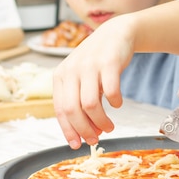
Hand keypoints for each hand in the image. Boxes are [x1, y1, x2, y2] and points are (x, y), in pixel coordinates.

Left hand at [52, 16, 135, 148]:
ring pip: (90, 104)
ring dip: (101, 121)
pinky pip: (111, 91)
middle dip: (85, 129)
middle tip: (96, 138)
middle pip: (73, 110)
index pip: (60, 110)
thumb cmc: (98, 61)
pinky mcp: (109, 63)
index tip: (77, 145)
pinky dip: (115, 102)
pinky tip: (118, 104)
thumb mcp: (81, 78)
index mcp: (61, 76)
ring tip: (110, 127)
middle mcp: (72, 71)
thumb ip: (80, 101)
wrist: (116, 33)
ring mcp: (90, 66)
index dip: (69, 130)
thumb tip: (86, 131)